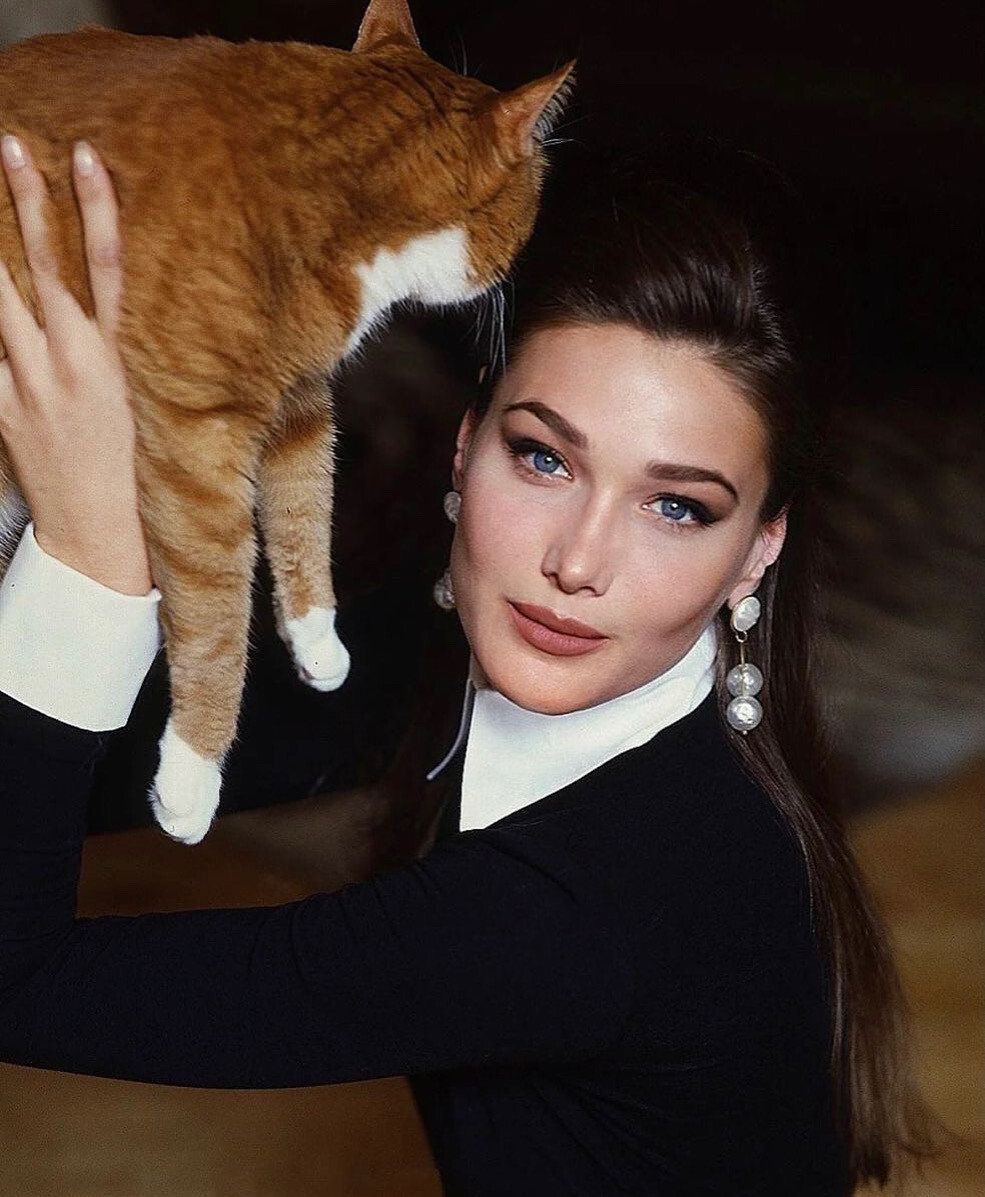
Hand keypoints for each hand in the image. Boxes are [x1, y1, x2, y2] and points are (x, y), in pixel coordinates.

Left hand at [0, 134, 151, 595]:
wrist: (97, 530)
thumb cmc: (123, 464)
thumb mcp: (131, 399)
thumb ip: (103, 348)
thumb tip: (80, 301)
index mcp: (116, 360)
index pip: (109, 271)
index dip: (99, 212)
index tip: (87, 160)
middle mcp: (73, 363)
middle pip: (46, 270)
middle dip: (29, 206)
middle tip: (12, 149)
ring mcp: (31, 383)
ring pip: (1, 302)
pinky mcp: (3, 405)